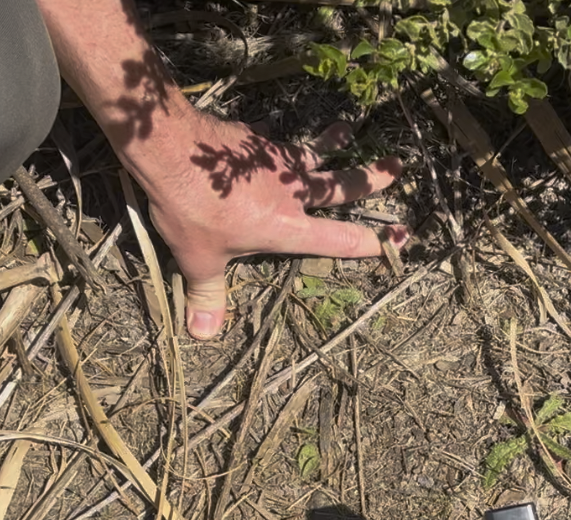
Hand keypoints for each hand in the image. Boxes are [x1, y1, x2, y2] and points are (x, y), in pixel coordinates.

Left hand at [143, 118, 405, 338]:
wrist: (172, 148)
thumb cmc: (193, 209)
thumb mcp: (199, 260)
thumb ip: (207, 295)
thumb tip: (203, 334)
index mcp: (289, 229)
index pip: (340, 240)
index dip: (370, 243)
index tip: (397, 240)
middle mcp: (293, 194)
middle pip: (342, 186)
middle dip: (373, 179)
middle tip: (398, 167)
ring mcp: (277, 162)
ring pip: (316, 154)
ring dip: (334, 144)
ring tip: (348, 133)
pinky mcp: (258, 140)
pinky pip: (279, 141)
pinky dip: (283, 139)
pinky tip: (277, 134)